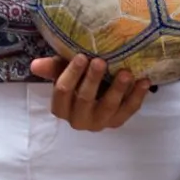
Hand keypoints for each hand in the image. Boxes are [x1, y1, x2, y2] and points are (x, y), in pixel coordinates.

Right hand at [28, 54, 148, 130]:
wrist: (95, 94)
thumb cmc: (76, 80)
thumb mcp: (63, 72)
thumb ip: (52, 68)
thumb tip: (35, 65)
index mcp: (61, 108)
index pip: (63, 92)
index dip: (71, 74)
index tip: (81, 57)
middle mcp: (78, 120)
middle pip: (85, 99)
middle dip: (93, 80)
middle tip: (100, 61)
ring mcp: (100, 123)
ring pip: (109, 107)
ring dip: (118, 89)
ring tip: (126, 73)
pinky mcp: (117, 122)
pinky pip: (129, 110)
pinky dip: (137, 96)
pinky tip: (144, 81)